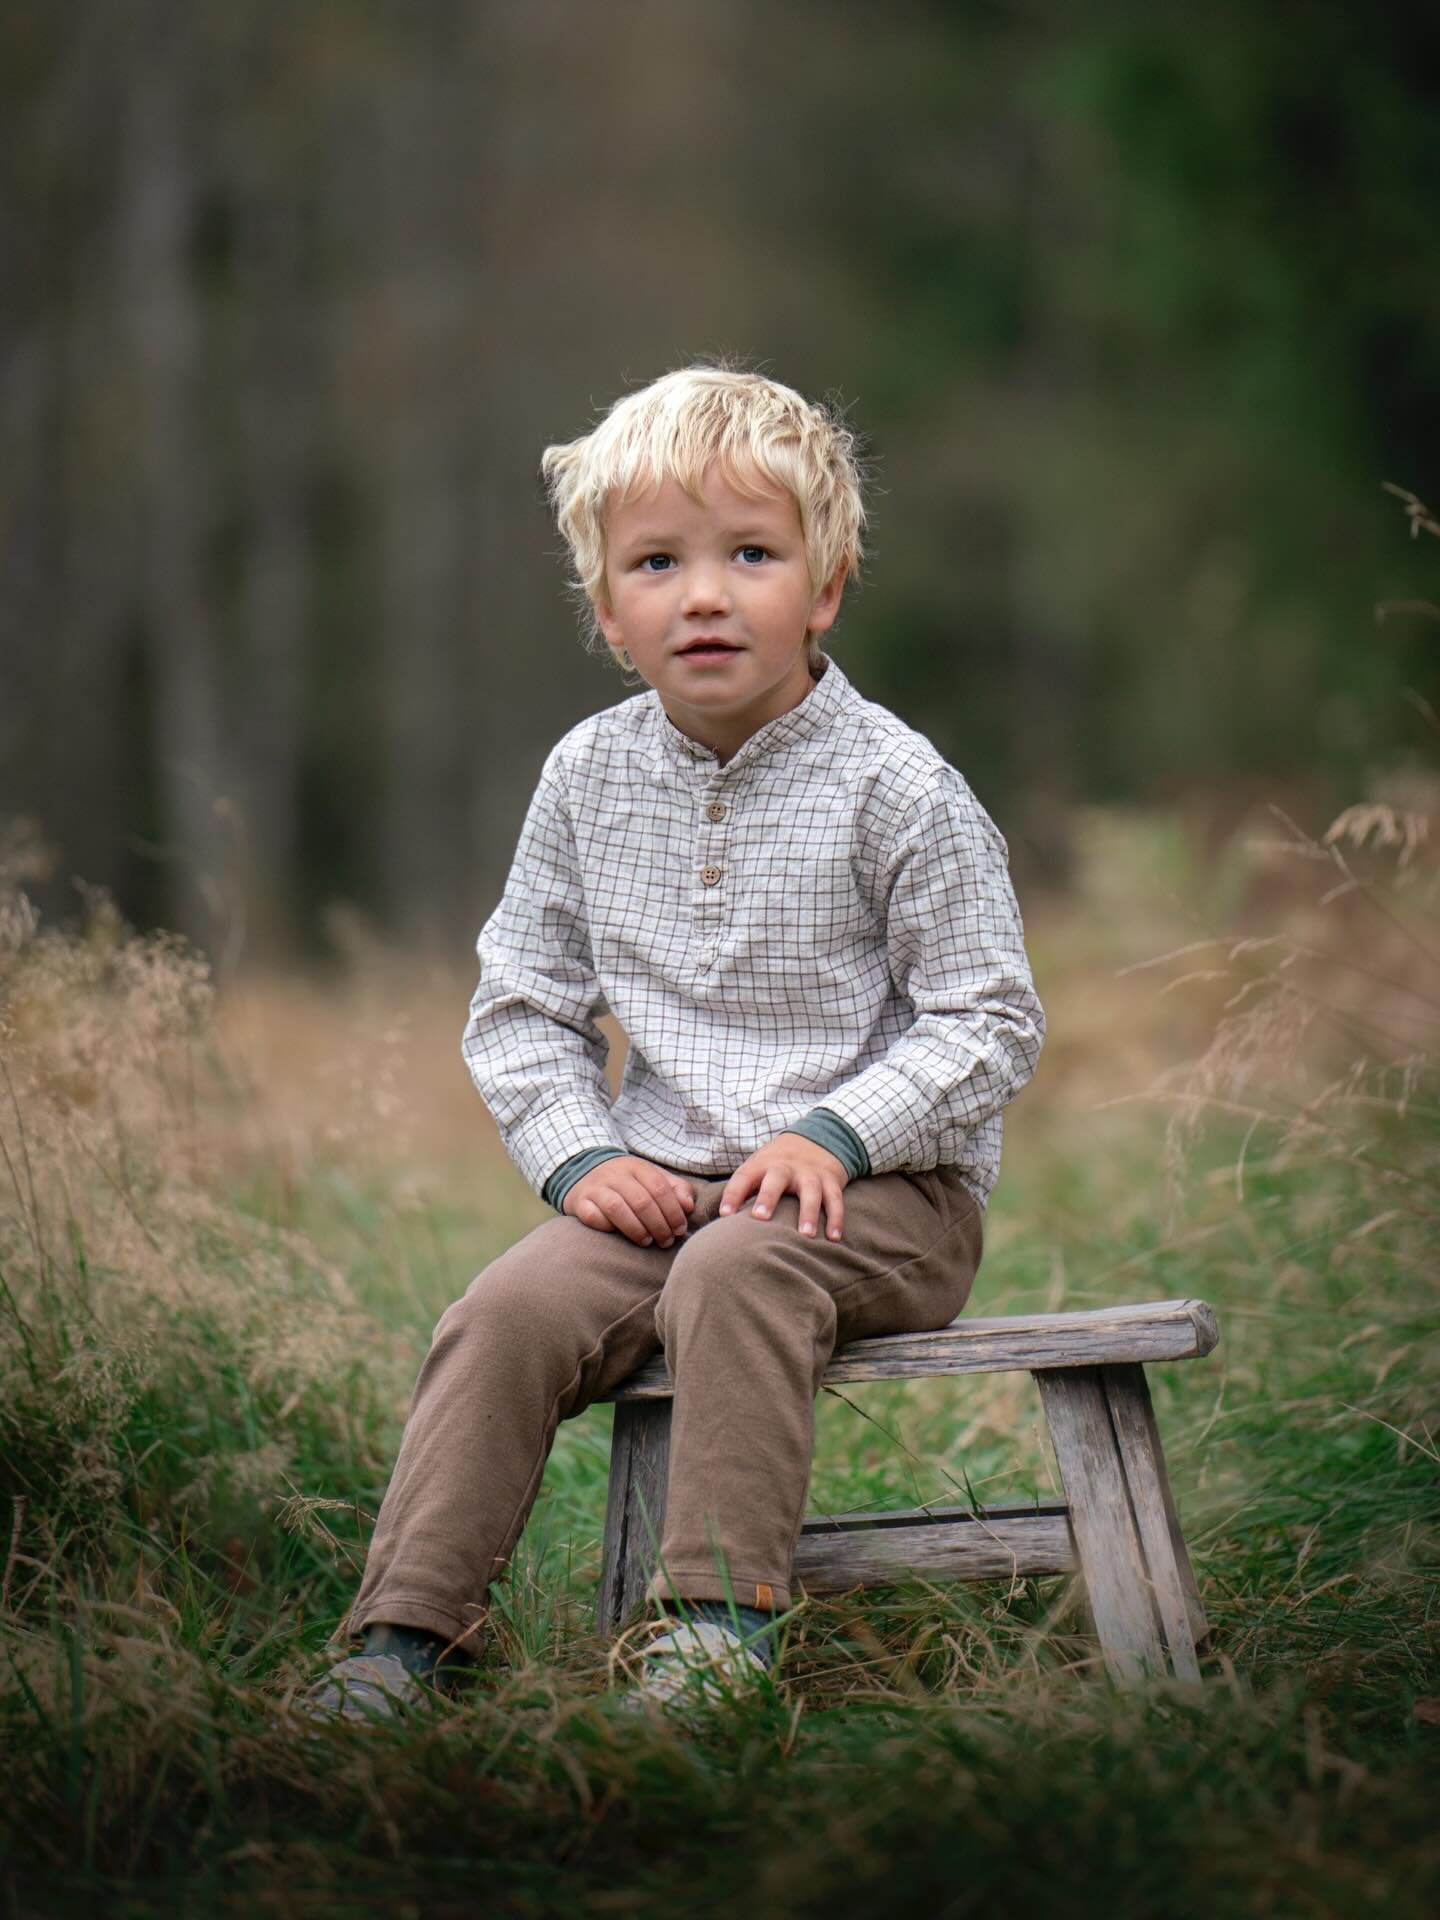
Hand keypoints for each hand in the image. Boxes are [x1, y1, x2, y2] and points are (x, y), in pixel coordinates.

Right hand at [563, 1156, 695, 1247]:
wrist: (583, 1172)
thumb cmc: (627, 1182)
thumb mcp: (652, 1178)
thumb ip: (675, 1189)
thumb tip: (689, 1206)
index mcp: (636, 1167)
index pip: (659, 1188)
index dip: (673, 1211)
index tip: (680, 1229)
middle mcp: (614, 1175)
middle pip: (641, 1201)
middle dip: (658, 1225)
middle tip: (666, 1241)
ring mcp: (595, 1188)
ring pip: (617, 1208)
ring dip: (636, 1229)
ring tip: (646, 1241)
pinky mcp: (579, 1202)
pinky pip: (592, 1217)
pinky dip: (606, 1227)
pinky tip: (617, 1235)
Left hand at [718, 1133, 848, 1241]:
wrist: (817, 1138)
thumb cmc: (777, 1164)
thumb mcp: (758, 1167)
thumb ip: (743, 1190)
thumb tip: (720, 1222)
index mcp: (762, 1164)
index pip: (743, 1177)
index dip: (733, 1194)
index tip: (725, 1214)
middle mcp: (786, 1167)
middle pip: (776, 1179)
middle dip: (768, 1198)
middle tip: (761, 1217)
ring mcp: (810, 1173)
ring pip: (810, 1191)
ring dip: (808, 1213)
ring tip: (805, 1235)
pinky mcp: (830, 1180)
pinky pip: (835, 1199)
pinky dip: (836, 1218)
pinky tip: (834, 1238)